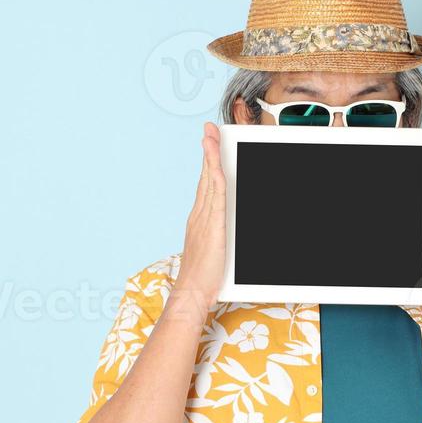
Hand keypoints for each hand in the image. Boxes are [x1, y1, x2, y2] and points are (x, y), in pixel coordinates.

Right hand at [172, 122, 226, 312]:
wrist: (192, 293)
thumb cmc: (203, 277)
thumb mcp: (213, 249)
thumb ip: (219, 232)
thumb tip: (229, 224)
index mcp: (200, 219)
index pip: (205, 184)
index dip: (208, 163)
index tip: (210, 145)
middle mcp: (200, 215)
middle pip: (205, 177)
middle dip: (208, 151)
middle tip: (209, 130)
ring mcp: (204, 220)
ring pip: (209, 182)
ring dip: (211, 157)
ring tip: (212, 137)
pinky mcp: (211, 227)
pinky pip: (214, 198)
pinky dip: (215, 179)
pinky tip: (217, 166)